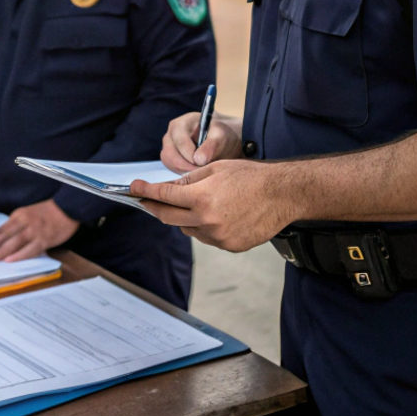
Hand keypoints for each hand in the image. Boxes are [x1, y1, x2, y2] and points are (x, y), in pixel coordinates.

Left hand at [0, 200, 79, 262]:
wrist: (67, 207)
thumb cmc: (47, 213)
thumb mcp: (29, 214)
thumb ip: (17, 225)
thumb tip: (4, 241)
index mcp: (19, 215)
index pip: (1, 230)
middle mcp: (24, 222)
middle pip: (5, 235)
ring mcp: (34, 231)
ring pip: (15, 242)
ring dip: (2, 251)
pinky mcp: (44, 239)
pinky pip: (30, 249)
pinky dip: (19, 255)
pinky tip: (11, 260)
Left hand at [131, 161, 296, 252]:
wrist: (283, 194)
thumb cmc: (250, 176)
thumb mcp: (215, 169)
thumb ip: (189, 180)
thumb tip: (168, 188)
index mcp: (202, 198)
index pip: (164, 196)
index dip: (146, 191)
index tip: (134, 188)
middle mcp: (207, 220)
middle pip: (167, 217)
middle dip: (154, 207)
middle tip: (147, 200)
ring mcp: (218, 237)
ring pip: (187, 229)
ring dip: (184, 217)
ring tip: (197, 204)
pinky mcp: (229, 246)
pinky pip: (206, 238)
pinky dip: (204, 227)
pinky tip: (217, 215)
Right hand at [160, 112, 242, 172]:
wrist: (219, 139)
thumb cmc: (219, 134)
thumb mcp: (220, 136)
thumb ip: (211, 146)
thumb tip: (199, 160)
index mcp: (180, 124)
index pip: (180, 142)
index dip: (190, 155)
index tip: (203, 164)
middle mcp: (170, 135)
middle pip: (170, 155)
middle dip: (187, 166)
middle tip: (203, 172)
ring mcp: (168, 148)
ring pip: (170, 164)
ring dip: (186, 171)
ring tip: (202, 171)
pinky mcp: (171, 159)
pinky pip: (173, 169)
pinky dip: (185, 174)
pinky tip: (198, 172)